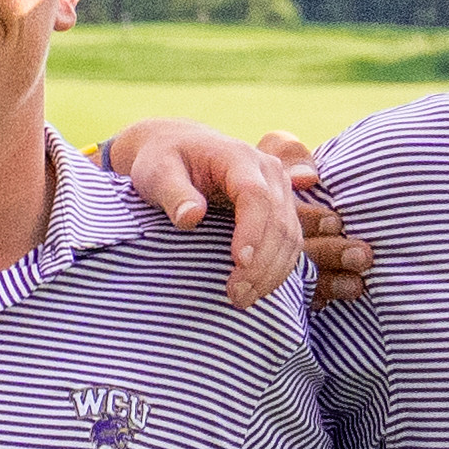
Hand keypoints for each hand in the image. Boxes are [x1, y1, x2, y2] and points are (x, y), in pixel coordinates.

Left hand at [104, 112, 356, 306]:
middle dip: (262, 263)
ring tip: (242, 300)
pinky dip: (278, 269)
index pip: (256, 196)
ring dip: (272, 272)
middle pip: (279, 220)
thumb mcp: (157, 172)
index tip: (239, 262)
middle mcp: (268, 171)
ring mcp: (280, 190)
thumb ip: (173, 193)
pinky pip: (291, 243)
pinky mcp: (281, 210)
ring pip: (291, 236)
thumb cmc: (163, 161)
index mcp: (238, 157)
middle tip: (236, 295)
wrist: (179, 148)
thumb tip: (191, 217)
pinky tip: (257, 290)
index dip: (252, 231)